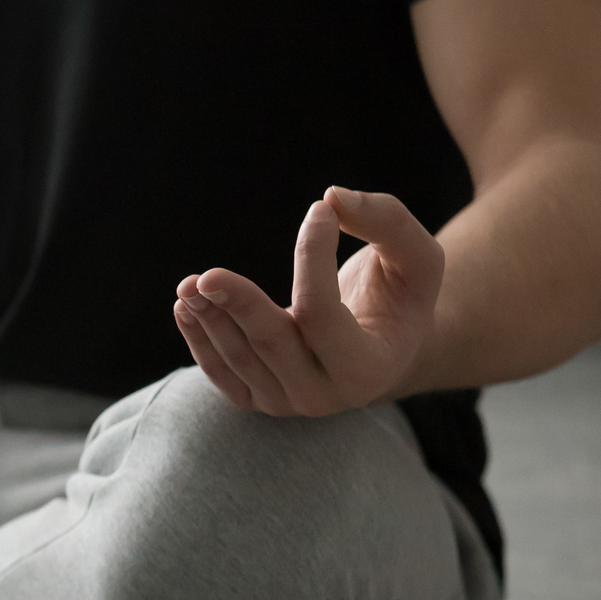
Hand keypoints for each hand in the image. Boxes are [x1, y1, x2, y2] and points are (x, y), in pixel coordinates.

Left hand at [172, 187, 444, 415]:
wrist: (381, 349)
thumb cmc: (400, 296)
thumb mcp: (415, 257)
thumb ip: (385, 221)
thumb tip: (331, 196)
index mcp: (369, 369)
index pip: (323, 313)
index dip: (313, 258)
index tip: (318, 209)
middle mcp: (326, 397)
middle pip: (272, 343)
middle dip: (238, 306)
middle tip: (206, 276)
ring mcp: (287, 403)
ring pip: (240, 356)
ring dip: (210, 316)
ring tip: (190, 283)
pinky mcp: (256, 400)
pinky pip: (220, 373)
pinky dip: (199, 339)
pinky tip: (185, 307)